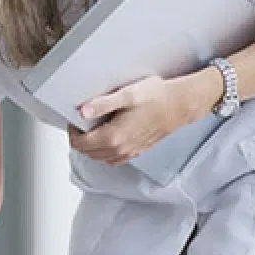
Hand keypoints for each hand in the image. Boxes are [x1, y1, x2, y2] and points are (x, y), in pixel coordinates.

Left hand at [70, 74, 208, 164]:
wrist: (180, 104)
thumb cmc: (157, 98)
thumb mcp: (126, 95)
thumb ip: (102, 104)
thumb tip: (82, 111)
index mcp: (113, 137)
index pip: (80, 143)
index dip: (73, 131)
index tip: (75, 120)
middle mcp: (120, 149)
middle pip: (88, 152)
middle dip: (81, 139)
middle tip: (83, 122)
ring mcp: (129, 152)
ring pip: (100, 157)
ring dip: (92, 146)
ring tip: (94, 128)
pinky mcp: (137, 151)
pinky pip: (114, 159)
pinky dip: (106, 152)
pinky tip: (109, 138)